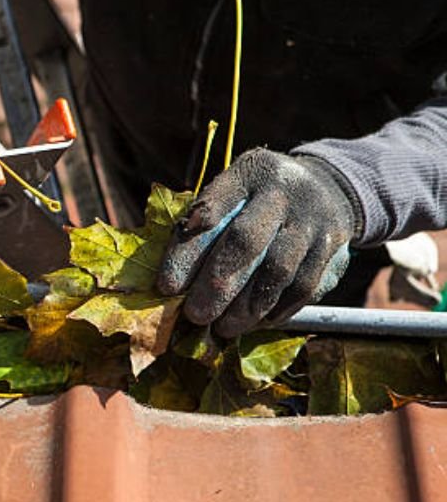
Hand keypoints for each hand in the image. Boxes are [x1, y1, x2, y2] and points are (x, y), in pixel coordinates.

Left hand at [157, 148, 359, 337]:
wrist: (330, 187)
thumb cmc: (261, 198)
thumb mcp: (235, 191)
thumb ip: (206, 223)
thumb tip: (173, 281)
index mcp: (249, 173)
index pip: (212, 208)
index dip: (187, 249)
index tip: (167, 286)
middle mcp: (284, 191)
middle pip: (245, 241)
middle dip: (217, 285)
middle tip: (196, 316)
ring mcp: (314, 219)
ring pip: (278, 270)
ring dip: (247, 307)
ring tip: (224, 328)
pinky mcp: (334, 247)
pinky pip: (304, 286)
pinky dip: (277, 310)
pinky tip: (256, 323)